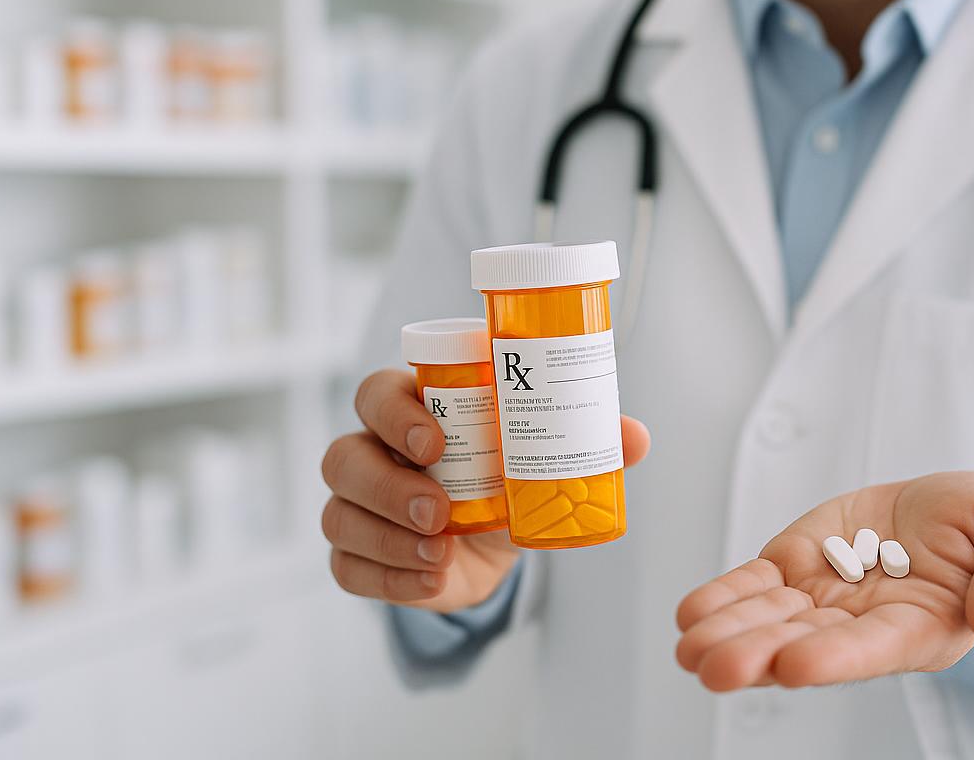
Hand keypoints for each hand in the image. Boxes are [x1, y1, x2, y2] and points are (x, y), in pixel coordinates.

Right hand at [321, 368, 650, 612]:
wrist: (499, 541)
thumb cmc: (509, 478)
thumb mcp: (543, 458)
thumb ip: (584, 439)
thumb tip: (634, 437)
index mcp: (411, 409)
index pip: (377, 393)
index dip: (395, 413)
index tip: (436, 441)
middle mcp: (372, 451)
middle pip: (344, 456)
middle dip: (390, 487)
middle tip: (441, 509)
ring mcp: (357, 504)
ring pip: (339, 514)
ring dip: (389, 537)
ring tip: (441, 552)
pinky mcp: (358, 554)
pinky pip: (348, 566)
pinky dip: (389, 578)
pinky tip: (431, 580)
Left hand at [675, 472, 973, 690]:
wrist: (961, 507)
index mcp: (924, 628)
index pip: (874, 648)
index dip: (835, 657)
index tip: (796, 665)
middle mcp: (866, 625)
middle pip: (806, 644)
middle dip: (759, 655)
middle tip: (714, 667)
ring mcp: (827, 597)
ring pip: (770, 620)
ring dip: (728, 634)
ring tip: (689, 648)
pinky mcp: (800, 564)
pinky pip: (756, 586)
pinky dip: (724, 598)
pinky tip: (692, 614)